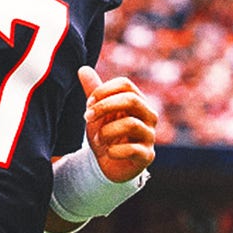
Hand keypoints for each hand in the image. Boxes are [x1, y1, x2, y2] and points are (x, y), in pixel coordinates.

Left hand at [78, 66, 156, 182]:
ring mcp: (150, 136)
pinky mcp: (147, 156)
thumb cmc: (106, 134)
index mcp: (138, 101)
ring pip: (131, 124)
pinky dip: (114, 151)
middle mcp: (149, 116)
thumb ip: (93, 91)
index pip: (126, 84)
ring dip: (106, 131)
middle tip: (87, 117)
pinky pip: (132, 150)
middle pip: (131, 100)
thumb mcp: (98, 112)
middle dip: (104, 107)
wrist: (109, 164)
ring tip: (98, 139)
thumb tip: (82, 68)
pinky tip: (108, 153)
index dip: (104, 91)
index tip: (88, 104)